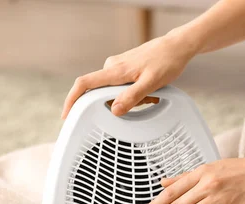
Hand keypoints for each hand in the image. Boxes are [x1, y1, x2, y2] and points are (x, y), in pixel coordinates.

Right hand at [61, 31, 196, 118]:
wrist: (176, 47)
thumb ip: (132, 97)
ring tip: (151, 96)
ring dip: (130, 99)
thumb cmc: (166, 63)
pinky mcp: (124, 67)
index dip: (72, 100)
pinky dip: (133, 93)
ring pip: (114, 91)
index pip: (84, 84)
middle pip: (101, 92)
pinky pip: (121, 85)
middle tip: (142, 103)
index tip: (67, 114)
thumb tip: (114, 110)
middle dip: (117, 104)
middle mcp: (112, 66)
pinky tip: (149, 92)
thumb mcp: (151, 84)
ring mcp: (117, 66)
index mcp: (115, 71)